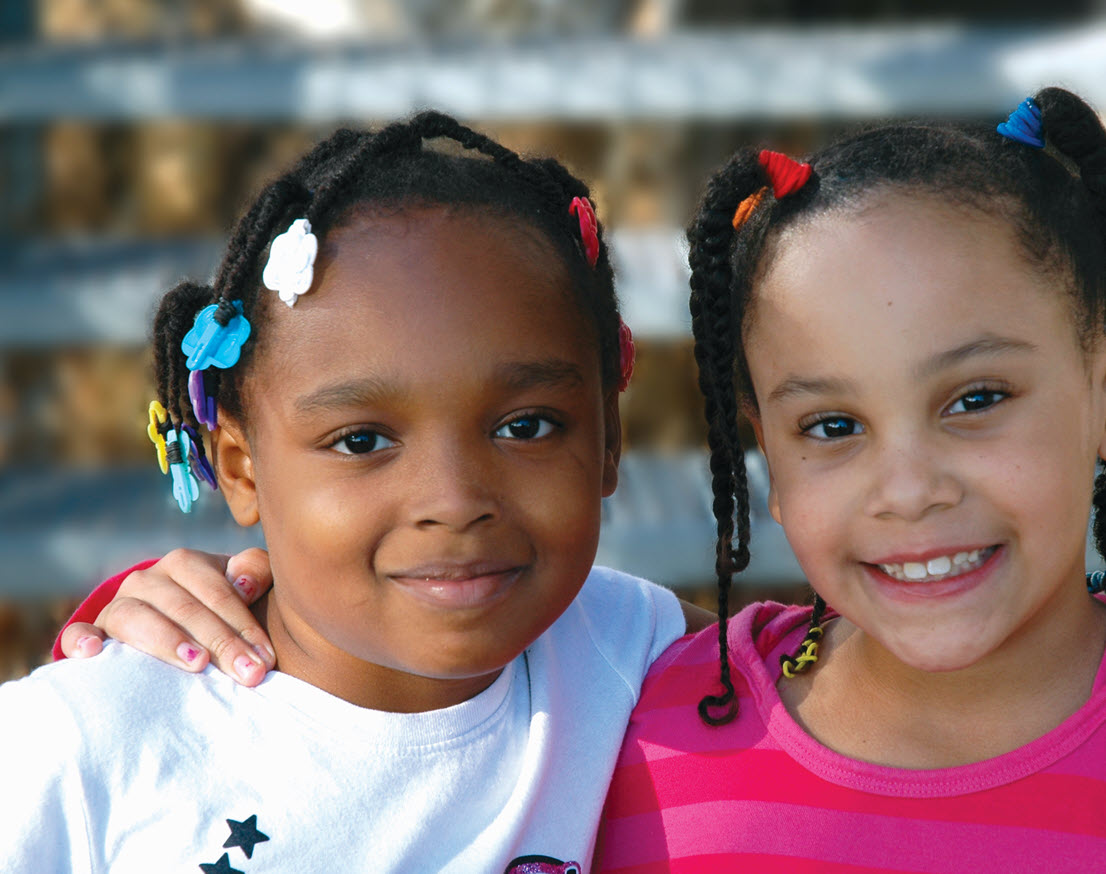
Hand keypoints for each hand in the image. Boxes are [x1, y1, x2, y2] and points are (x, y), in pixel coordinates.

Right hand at [58, 548, 275, 685]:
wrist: (173, 620)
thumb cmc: (219, 606)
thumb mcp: (243, 583)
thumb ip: (255, 571)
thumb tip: (244, 584)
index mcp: (185, 563)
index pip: (218, 593)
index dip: (244, 626)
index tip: (266, 659)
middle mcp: (148, 580)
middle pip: (185, 609)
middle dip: (221, 643)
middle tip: (248, 674)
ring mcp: (118, 605)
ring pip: (136, 617)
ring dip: (167, 640)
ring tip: (196, 663)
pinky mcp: (94, 633)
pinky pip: (79, 633)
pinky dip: (82, 640)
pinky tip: (94, 654)